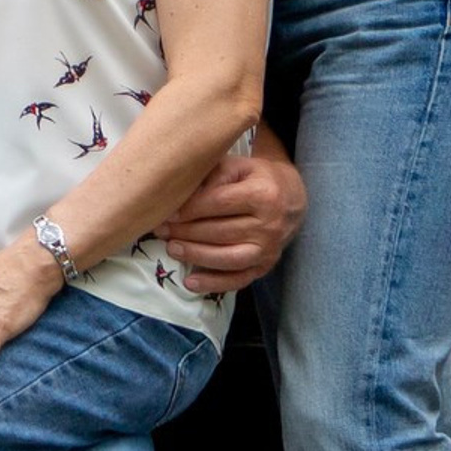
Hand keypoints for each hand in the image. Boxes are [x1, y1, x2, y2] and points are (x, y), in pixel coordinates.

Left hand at [159, 147, 305, 294]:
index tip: (167, 213)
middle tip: (161, 231)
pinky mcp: (265, 266)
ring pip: (229, 258)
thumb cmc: (253, 178)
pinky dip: (213, 284)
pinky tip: (190, 282)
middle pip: (221, 232)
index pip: (219, 203)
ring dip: (196, 256)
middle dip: (186, 232)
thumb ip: (210, 176)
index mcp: (263, 194)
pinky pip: (239, 279)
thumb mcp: (235, 166)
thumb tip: (179, 197)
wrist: (289, 197)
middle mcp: (270, 224)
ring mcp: (270, 249)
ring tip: (171, 249)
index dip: (189, 209)